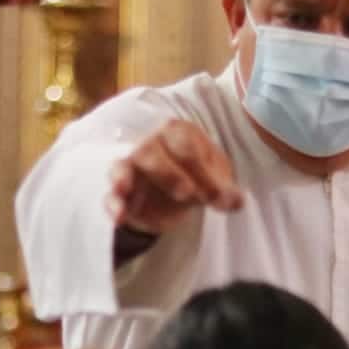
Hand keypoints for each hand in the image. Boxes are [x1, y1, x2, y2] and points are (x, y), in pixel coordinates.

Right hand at [106, 120, 242, 234]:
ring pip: (123, 166)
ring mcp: (132, 167)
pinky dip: (113, 204)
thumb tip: (237, 202)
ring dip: (124, 178)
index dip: (202, 170)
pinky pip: (110, 195)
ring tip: (123, 190)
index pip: (186, 145)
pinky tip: (119, 216)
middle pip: (151, 152)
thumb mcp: (216, 180)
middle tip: (188, 195)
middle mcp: (150, 144)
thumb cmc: (197, 174)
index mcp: (177, 132)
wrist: (178, 191)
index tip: (218, 197)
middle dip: (169, 174)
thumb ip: (224, 191)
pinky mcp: (121, 192)